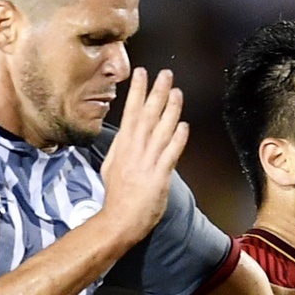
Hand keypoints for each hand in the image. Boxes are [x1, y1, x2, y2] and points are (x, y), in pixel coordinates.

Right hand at [97, 67, 187, 249]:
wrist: (118, 220)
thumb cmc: (116, 197)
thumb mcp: (111, 166)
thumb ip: (121, 148)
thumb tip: (126, 133)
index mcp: (122, 146)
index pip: (130, 113)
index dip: (137, 92)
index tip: (142, 74)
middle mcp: (134, 150)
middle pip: (147, 115)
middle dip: (156, 92)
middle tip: (165, 74)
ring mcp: (146, 162)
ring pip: (160, 130)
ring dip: (170, 110)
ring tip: (177, 92)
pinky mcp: (158, 176)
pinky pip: (170, 154)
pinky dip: (177, 139)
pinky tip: (184, 126)